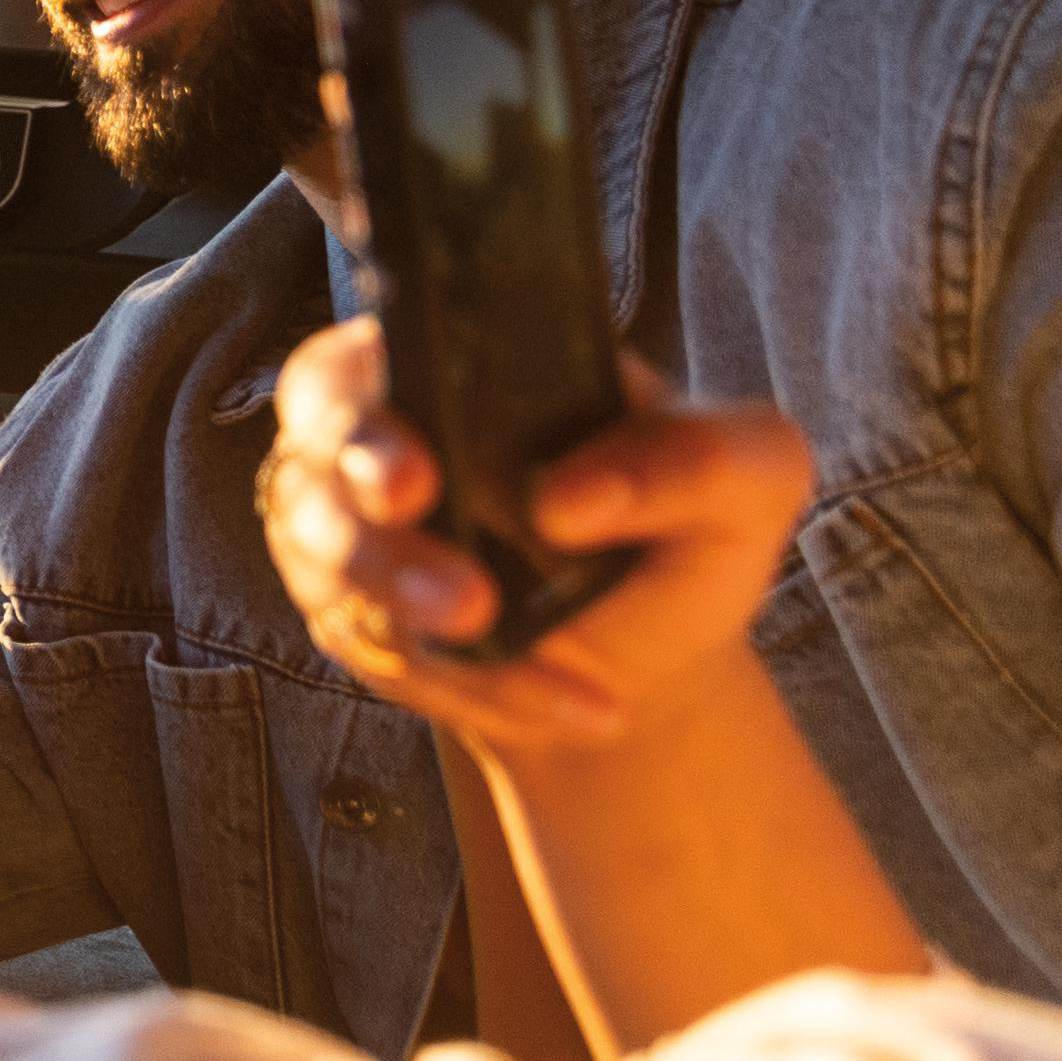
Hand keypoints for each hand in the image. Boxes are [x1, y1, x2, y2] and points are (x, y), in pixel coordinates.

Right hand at [264, 318, 808, 761]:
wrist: (650, 666)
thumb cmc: (685, 541)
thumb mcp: (748, 482)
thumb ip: (695, 455)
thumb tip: (569, 496)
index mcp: (456, 366)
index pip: (354, 362)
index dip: (355, 412)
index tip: (413, 478)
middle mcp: (381, 440)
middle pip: (313, 466)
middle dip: (365, 535)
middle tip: (459, 597)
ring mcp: (353, 532)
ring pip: (324, 564)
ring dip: (410, 617)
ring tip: (500, 643)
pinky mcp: (353, 618)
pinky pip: (374, 650)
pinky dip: (467, 683)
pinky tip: (559, 698)